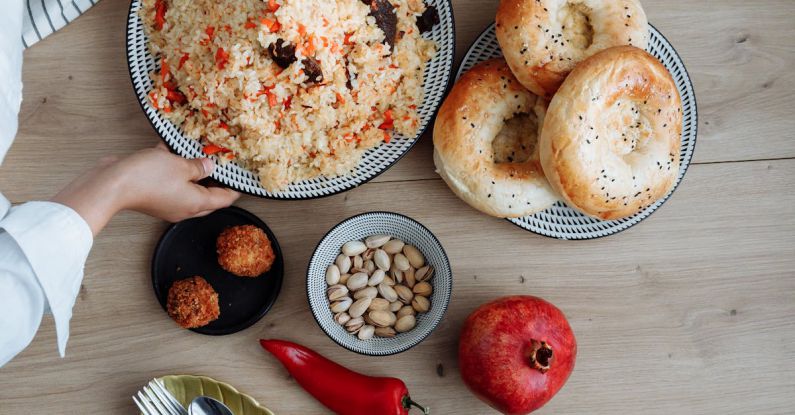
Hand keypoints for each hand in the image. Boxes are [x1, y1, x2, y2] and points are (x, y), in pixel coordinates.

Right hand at [52, 144, 239, 234]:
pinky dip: (172, 170)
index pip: (224, 199)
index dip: (235, 189)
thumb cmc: (147, 178)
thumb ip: (198, 166)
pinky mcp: (152, 196)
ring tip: (197, 157)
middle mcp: (183, 208)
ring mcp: (167, 204)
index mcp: (196, 204)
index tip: (241, 180)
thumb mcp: (180, 166)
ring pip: (187, 189)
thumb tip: (209, 166)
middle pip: (207, 198)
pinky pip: (169, 183)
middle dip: (215, 183)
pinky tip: (169, 152)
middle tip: (222, 168)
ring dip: (192, 174)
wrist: (111, 185)